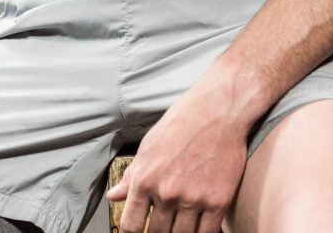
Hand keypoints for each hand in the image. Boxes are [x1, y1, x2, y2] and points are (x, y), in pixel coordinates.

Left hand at [106, 79, 249, 232]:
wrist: (218, 111)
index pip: (131, 225)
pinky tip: (199, 224)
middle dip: (158, 231)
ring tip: (181, 221)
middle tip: (165, 221)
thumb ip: (132, 175)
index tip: (141, 228)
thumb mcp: (149, 146)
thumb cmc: (181, 123)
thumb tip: (114, 196)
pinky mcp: (218, 202)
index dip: (134, 231)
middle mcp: (166, 192)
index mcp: (145, 179)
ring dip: (180, 232)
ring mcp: (193, 199)